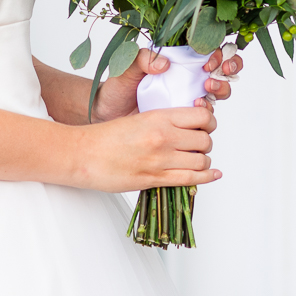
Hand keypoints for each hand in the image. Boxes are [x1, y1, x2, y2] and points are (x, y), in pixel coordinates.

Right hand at [70, 104, 220, 192]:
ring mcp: (160, 160)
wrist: (83, 154)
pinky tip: (212, 174)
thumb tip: (187, 126)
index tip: (204, 125)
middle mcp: (163, 137)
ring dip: (203, 160)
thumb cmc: (106, 137)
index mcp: (159, 117)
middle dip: (205, 142)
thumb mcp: (139, 118)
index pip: (202, 116)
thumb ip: (164, 121)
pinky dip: (206, 177)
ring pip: (201, 160)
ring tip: (195, 159)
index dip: (208, 121)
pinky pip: (191, 179)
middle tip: (197, 144)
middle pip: (205, 139)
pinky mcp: (154, 179)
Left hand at [90, 47, 244, 121]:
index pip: (208, 49)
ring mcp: (188, 97)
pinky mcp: (185, 119)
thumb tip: (164, 64)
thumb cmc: (117, 89)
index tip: (209, 61)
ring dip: (221, 89)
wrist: (108, 117)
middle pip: (222, 69)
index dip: (218, 53)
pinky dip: (207, 113)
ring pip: (219, 91)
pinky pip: (204, 116)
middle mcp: (188, 77)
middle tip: (217, 74)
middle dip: (229, 67)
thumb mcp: (126, 68)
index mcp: (178, 60)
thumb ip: (142, 59)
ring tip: (205, 92)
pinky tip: (197, 110)